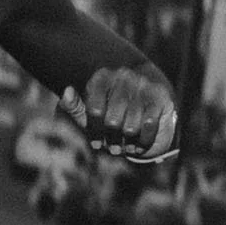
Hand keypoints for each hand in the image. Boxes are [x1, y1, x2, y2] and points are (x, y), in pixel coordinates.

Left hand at [63, 62, 178, 163]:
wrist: (148, 111)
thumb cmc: (113, 115)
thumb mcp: (90, 114)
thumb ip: (74, 107)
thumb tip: (66, 91)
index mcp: (101, 78)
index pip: (94, 111)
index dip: (95, 132)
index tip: (96, 144)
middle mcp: (122, 76)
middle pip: (112, 122)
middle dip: (112, 141)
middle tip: (114, 148)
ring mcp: (142, 85)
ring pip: (131, 128)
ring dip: (128, 144)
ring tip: (127, 146)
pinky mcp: (159, 97)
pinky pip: (149, 127)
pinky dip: (143, 142)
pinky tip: (139, 145)